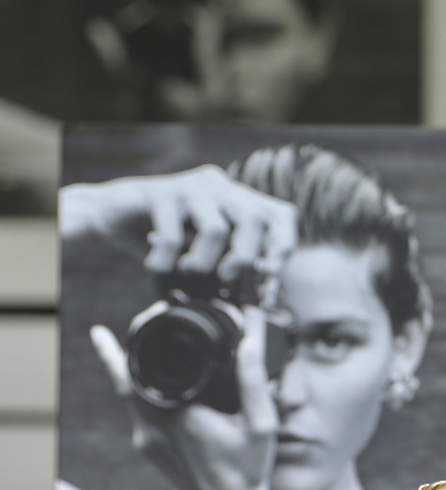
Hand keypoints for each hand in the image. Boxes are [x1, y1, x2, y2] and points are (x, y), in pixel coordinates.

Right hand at [60, 164, 297, 280]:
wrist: (112, 216)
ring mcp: (191, 186)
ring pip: (216, 229)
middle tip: (225, 277)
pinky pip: (174, 234)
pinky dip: (166, 260)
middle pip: (254, 219)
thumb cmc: (167, 242)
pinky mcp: (160, 191)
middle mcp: (221, 187)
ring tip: (185, 270)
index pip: (281, 215)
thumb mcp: (206, 254)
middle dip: (243, 258)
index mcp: (239, 201)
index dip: (284, 243)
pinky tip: (156, 265)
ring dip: (201, 262)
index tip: (271, 272)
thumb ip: (231, 264)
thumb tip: (262, 297)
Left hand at [90, 306, 277, 489]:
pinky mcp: (146, 448)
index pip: (145, 362)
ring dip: (125, 367)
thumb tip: (249, 339)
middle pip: (125, 374)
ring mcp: (145, 439)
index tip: (153, 312)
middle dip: (125, 345)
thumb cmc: (247, 470)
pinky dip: (137, 390)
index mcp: (179, 414)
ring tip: (118, 343)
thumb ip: (253, 379)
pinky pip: (135, 410)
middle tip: (136, 321)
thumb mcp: (260, 424)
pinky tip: (148, 380)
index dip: (143, 332)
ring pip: (126, 393)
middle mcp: (153, 426)